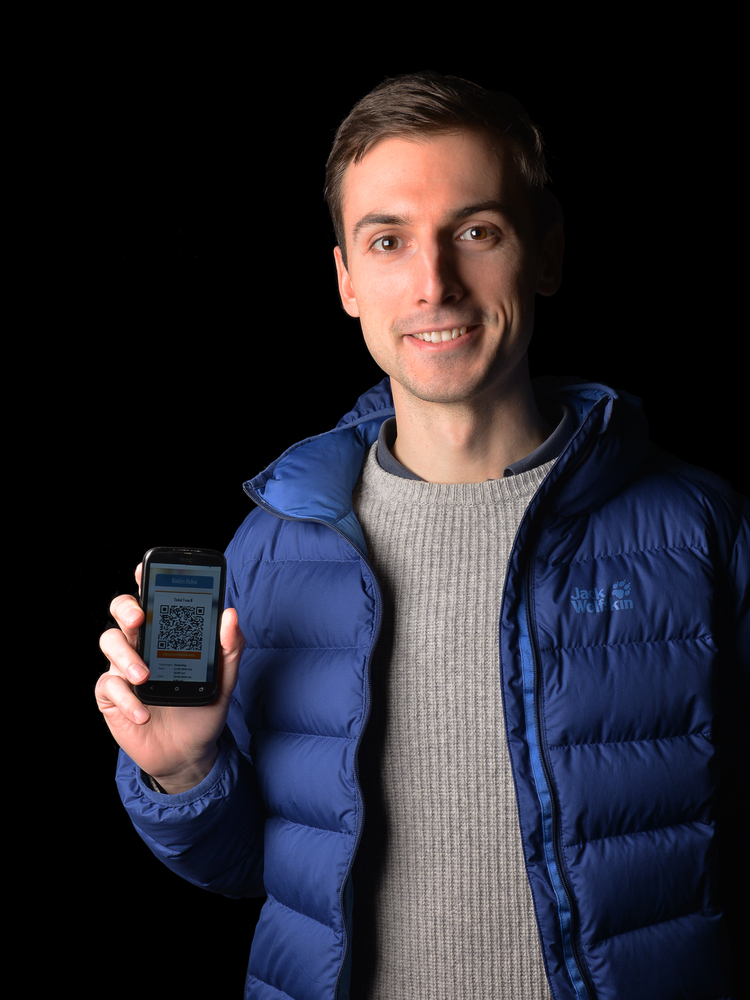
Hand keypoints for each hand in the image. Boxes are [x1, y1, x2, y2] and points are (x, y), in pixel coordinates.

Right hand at [96, 564, 243, 792]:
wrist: (189, 753)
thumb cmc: (203, 709)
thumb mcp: (224, 679)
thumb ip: (230, 648)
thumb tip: (230, 614)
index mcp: (167, 632)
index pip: (152, 597)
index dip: (145, 579)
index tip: (145, 568)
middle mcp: (142, 644)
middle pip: (121, 612)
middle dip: (126, 607)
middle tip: (139, 617)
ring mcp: (124, 669)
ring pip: (109, 642)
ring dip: (125, 655)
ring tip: (144, 675)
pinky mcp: (112, 697)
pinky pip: (108, 686)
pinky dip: (126, 699)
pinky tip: (143, 712)